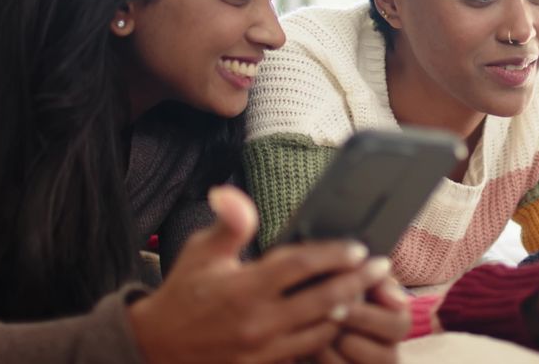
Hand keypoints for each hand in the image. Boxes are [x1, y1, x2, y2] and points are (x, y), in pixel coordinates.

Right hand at [127, 185, 392, 363]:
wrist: (156, 346)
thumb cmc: (184, 292)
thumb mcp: (200, 251)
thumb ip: (228, 223)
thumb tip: (232, 192)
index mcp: (245, 287)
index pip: (301, 266)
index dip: (334, 254)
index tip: (359, 247)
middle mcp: (258, 320)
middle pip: (324, 299)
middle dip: (358, 281)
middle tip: (381, 266)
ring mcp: (263, 349)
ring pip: (322, 329)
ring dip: (348, 310)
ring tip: (366, 291)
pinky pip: (308, 351)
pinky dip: (327, 334)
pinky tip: (339, 319)